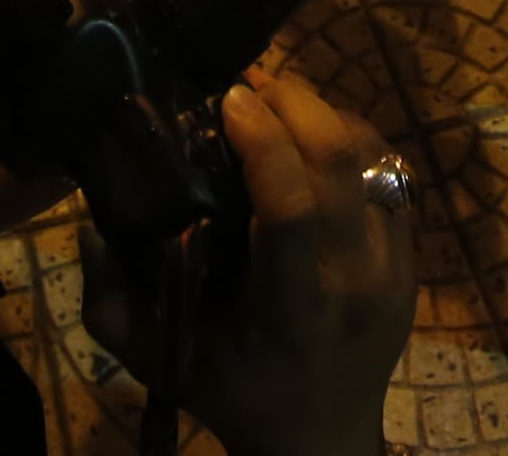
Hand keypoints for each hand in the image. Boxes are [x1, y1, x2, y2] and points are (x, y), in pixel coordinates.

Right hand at [82, 68, 415, 455]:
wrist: (319, 439)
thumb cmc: (230, 393)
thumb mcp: (158, 358)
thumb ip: (112, 296)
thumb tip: (95, 218)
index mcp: (295, 312)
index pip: (293, 206)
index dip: (264, 139)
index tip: (229, 99)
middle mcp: (356, 284)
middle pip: (343, 163)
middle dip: (297, 104)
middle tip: (251, 87)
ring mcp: (395, 270)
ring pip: (373, 158)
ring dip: (325, 115)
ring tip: (278, 102)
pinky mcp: (412, 259)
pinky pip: (390, 175)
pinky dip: (353, 141)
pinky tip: (314, 136)